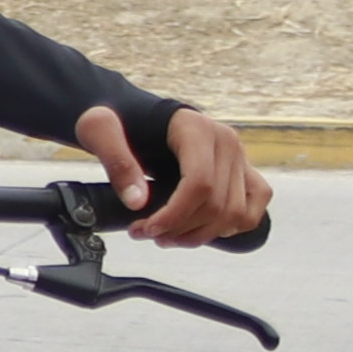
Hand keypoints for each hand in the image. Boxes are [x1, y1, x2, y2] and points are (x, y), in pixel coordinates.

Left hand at [76, 102, 267, 248]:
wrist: (134, 114)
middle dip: (180, 229)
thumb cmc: (117, 120)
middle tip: (146, 234)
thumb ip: (116, 161)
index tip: (145, 228)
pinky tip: (199, 230)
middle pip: (217, 204)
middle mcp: (226, 142)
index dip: (174, 215)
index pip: (200, 184)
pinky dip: (231, 228)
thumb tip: (138, 202)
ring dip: (202, 235)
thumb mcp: (99, 130)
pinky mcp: (243, 171)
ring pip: (236, 213)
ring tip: (167, 238)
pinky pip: (253, 207)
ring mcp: (239, 157)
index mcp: (196, 128)